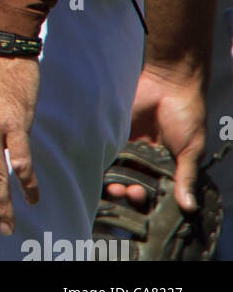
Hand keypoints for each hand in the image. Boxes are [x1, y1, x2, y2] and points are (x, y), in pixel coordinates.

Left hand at [104, 65, 207, 213]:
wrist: (169, 83)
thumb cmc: (187, 116)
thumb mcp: (191, 150)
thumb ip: (186, 176)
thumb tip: (190, 207)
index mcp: (167, 168)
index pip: (155, 192)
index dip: (147, 200)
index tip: (142, 198)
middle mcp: (147, 162)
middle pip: (134, 184)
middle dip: (128, 193)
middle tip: (127, 192)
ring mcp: (131, 148)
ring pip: (119, 171)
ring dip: (114, 181)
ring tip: (114, 186)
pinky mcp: (117, 132)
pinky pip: (108, 150)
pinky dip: (104, 160)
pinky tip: (100, 168)